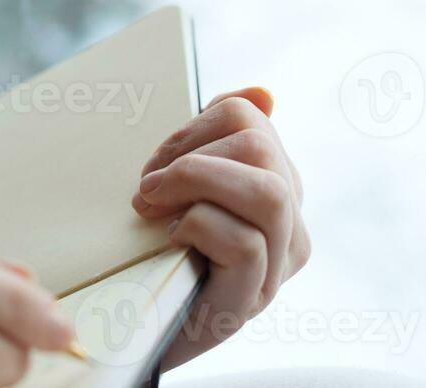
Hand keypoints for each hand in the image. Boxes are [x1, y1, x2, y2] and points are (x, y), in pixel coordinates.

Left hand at [132, 86, 310, 369]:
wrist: (136, 331)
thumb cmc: (157, 250)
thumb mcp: (182, 185)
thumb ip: (214, 139)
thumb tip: (263, 93)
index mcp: (276, 185)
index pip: (250, 116)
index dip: (193, 126)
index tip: (157, 162)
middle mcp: (289, 225)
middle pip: (261, 146)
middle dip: (190, 154)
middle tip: (147, 187)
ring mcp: (277, 267)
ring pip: (268, 193)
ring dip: (196, 184)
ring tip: (154, 204)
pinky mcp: (251, 301)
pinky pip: (244, 243)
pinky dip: (198, 227)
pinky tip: (172, 239)